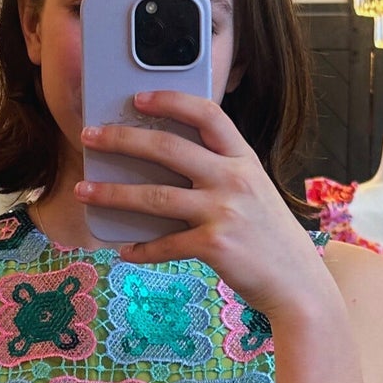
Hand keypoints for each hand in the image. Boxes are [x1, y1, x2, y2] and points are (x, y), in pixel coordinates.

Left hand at [76, 90, 339, 325]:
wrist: (298, 285)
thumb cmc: (269, 239)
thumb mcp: (255, 194)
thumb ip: (221, 175)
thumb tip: (165, 170)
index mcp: (244, 159)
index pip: (206, 114)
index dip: (170, 100)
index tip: (137, 97)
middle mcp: (234, 179)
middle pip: (167, 147)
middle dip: (121, 139)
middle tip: (90, 136)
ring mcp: (224, 212)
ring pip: (154, 196)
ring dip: (112, 193)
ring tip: (84, 191)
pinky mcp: (214, 246)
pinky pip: (164, 244)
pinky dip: (141, 250)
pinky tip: (124, 251)